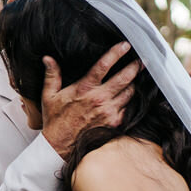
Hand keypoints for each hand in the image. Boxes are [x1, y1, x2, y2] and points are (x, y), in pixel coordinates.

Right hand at [39, 42, 138, 157]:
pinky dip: (130, 101)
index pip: (104, 66)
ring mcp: (108, 112)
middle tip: (142, 59)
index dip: (116, 53)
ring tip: (138, 75)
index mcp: (84, 89)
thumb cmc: (54, 120)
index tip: (126, 45)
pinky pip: (128, 108)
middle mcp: (99, 99)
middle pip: (125, 78)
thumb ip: (52, 75)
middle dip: (135, 67)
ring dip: (134, 83)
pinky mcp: (114, 123)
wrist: (59, 146)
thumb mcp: (49, 95)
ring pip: (130, 93)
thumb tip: (47, 58)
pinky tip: (131, 95)